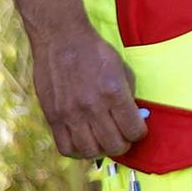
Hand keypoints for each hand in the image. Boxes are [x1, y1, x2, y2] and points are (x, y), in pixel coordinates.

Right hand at [30, 18, 148, 163]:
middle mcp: (92, 106)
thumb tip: (134, 120)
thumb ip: (129, 98)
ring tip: (102, 140)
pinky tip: (83, 141)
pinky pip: (66, 147)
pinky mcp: (53, 116)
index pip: (134, 131)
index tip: (136, 128)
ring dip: (101, 150)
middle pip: (114, 146)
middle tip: (121, 136)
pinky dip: (78, 151)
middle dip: (123, 145)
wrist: (61, 39)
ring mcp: (70, 113)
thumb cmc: (96, 53)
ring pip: (90, 151)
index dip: (139, 133)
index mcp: (114, 93)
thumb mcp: (122, 70)